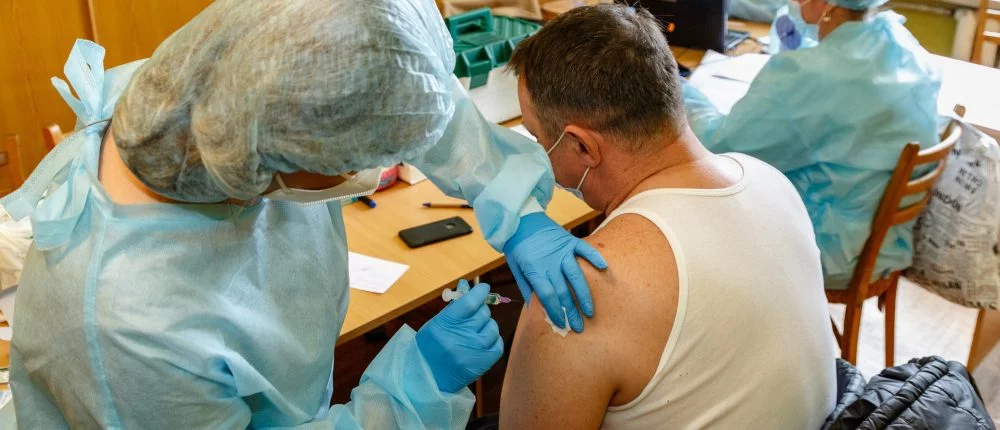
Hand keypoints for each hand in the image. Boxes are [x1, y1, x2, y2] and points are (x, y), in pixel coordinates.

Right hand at [416, 280, 503, 392]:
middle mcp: (462, 336)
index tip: (483, 288)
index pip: (470, 302)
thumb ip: (453, 306)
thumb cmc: (431, 347)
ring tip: (475, 331)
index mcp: (446, 324)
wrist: (429, 378)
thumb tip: (467, 285)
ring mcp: (475, 350)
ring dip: (486, 326)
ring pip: (492, 326)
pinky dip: (492, 339)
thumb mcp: (436, 323)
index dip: (480, 292)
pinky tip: (483, 341)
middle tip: (473, 315)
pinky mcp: (484, 363)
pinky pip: (498, 343)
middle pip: (483, 312)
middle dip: (480, 310)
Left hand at [502, 212, 607, 332]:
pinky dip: (594, 257)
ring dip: (584, 295)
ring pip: (576, 276)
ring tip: (590, 311)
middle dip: (571, 311)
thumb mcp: (516, 268)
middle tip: (578, 326)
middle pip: (563, 290)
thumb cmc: (517, 246)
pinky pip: (585, 249)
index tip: (561, 323)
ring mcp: (562, 250)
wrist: (520, 220)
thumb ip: (527, 288)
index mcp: (534, 269)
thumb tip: (535, 309)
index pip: (547, 295)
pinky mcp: (570, 240)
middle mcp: (550, 261)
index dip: (555, 311)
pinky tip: (604, 268)